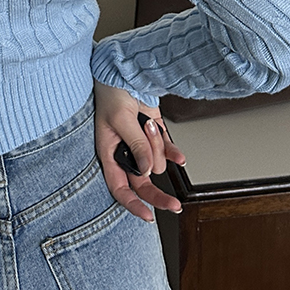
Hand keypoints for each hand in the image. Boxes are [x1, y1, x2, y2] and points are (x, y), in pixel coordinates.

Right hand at [93, 82, 186, 221]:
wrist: (124, 73)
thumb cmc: (112, 94)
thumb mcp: (121, 120)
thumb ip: (136, 146)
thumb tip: (148, 170)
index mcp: (109, 154)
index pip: (119, 188)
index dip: (132, 204)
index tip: (147, 216)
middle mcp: (125, 154)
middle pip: (143, 183)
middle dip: (158, 194)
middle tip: (175, 204)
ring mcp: (141, 145)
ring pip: (156, 161)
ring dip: (156, 144)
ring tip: (146, 123)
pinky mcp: (154, 135)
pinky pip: (167, 150)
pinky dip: (173, 152)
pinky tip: (181, 157)